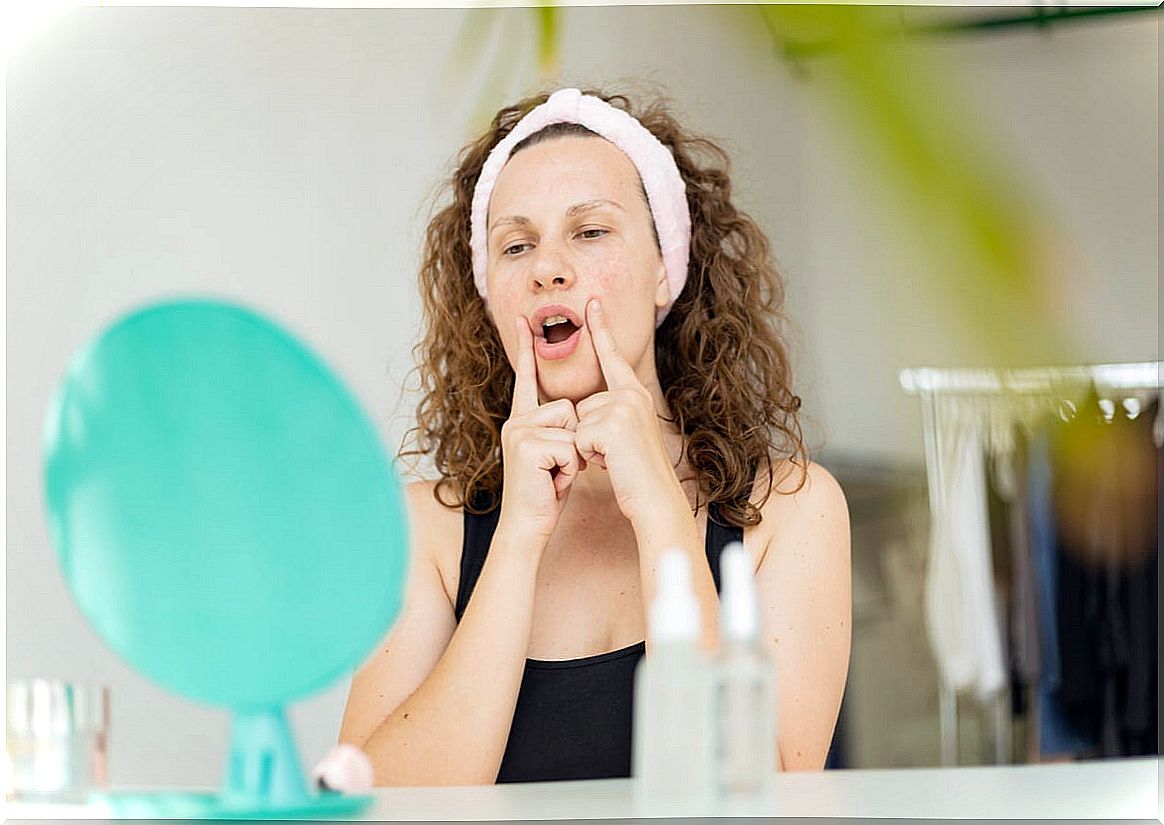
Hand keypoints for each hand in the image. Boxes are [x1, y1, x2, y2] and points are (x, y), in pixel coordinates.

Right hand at [498, 317, 586, 542]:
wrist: (528, 525)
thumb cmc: (546, 492)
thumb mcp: (555, 453)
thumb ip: (560, 429)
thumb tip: (576, 409)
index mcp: (522, 420)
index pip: (527, 379)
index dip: (525, 348)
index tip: (524, 320)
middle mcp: (516, 421)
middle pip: (568, 407)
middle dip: (575, 441)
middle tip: (557, 469)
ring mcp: (518, 432)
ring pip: (571, 425)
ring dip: (575, 455)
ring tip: (555, 475)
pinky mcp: (527, 446)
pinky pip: (570, 444)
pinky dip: (571, 467)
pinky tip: (553, 481)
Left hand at [574, 299, 677, 523]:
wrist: (655, 499)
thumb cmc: (637, 474)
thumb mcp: (626, 436)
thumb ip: (610, 414)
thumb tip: (586, 409)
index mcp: (635, 394)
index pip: (614, 357)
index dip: (601, 329)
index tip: (592, 302)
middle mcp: (631, 395)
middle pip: (584, 405)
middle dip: (588, 435)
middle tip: (615, 454)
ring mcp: (623, 408)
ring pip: (579, 422)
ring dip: (588, 447)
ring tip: (615, 459)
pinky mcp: (612, 425)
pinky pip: (579, 438)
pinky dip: (588, 456)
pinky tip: (611, 464)